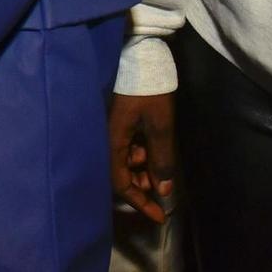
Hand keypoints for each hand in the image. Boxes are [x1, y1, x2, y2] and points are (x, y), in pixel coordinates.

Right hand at [108, 92, 177, 222]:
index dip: (140, 202)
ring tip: (161, 164)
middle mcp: (107, 138)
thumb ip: (161, 158)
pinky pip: (127, 146)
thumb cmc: (149, 89)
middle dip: (143, 185)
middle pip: (121, 173)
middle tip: (164, 186)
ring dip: (143, 168)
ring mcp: (112, 128)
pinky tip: (153, 147)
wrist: (140, 55)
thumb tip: (164, 190)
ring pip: (125, 160)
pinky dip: (141, 153)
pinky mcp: (118, 120)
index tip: (160, 216)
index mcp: (112, 141)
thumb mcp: (160, 125)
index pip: (121, 183)